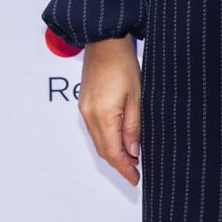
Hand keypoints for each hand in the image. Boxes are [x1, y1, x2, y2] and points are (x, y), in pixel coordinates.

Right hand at [78, 36, 140, 185]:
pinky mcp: (84, 103)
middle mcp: (89, 115)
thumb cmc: (123, 64)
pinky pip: (94, 129)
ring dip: (113, 151)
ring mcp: (84, 109)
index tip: (135, 179)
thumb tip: (133, 151)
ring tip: (131, 157)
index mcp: (103, 116)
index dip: (125, 169)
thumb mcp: (137, 98)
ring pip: (97, 141)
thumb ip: (133, 127)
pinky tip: (118, 138)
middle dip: (120, 163)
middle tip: (136, 171)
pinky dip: (106, 139)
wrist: (104, 42)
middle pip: (103, 150)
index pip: (113, 153)